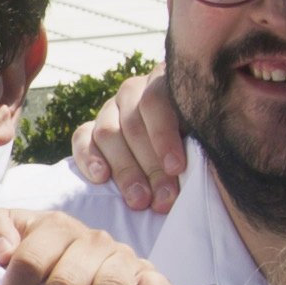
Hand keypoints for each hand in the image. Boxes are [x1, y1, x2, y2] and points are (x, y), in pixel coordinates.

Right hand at [69, 67, 190, 211]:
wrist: (175, 156)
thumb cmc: (198, 146)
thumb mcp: (203, 138)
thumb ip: (199, 143)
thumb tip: (190, 166)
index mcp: (166, 83)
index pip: (157, 101)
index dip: (164, 136)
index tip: (176, 167)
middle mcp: (135, 90)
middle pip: (133, 124)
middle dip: (149, 166)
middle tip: (162, 199)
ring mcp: (110, 108)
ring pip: (108, 133)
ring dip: (125, 170)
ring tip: (139, 200)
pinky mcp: (90, 128)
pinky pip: (82, 138)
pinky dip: (89, 158)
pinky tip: (101, 178)